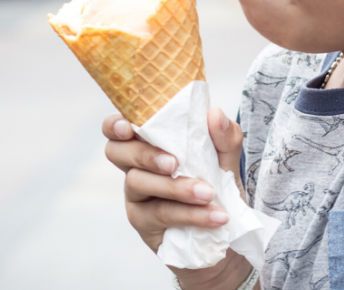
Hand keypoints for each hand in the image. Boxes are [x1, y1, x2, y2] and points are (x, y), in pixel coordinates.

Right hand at [103, 108, 253, 289]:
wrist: (229, 229)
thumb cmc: (219, 185)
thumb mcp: (227, 158)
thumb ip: (224, 136)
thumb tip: (215, 114)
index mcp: (152, 144)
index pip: (119, 128)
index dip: (114, 125)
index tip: (127, 127)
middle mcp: (137, 168)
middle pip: (117, 153)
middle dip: (144, 155)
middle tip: (174, 163)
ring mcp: (138, 198)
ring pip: (140, 184)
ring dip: (176, 188)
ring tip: (209, 193)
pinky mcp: (145, 224)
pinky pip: (161, 214)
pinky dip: (190, 214)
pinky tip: (215, 216)